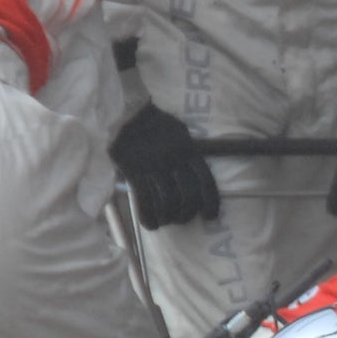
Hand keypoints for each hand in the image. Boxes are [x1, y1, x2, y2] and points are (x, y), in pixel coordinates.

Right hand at [110, 102, 222, 230]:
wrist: (126, 113)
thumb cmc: (154, 123)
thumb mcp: (180, 133)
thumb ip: (189, 152)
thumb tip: (194, 171)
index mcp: (189, 150)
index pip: (206, 180)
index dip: (210, 202)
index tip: (210, 217)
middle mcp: (174, 160)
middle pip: (188, 195)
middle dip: (186, 213)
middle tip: (181, 219)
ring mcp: (154, 166)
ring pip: (168, 200)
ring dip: (168, 216)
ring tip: (165, 221)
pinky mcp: (135, 171)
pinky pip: (145, 200)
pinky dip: (149, 216)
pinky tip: (150, 225)